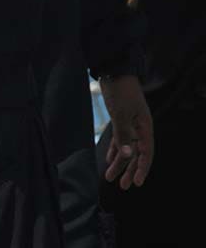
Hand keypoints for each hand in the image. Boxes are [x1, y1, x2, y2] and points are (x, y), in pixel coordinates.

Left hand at [100, 74, 153, 189]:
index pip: (146, 153)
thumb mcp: (121, 114)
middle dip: (129, 170)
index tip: (137, 183)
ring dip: (119, 162)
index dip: (142, 169)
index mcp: (145, 127)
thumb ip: (124, 135)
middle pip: (136, 153)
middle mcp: (139, 127)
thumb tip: (127, 157)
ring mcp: (130, 123)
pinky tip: (109, 159)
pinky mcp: (120, 118)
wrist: (113, 70)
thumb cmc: (120, 91)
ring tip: (111, 177)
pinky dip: (115, 149)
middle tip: (122, 185)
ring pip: (126, 147)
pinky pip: (119, 138)